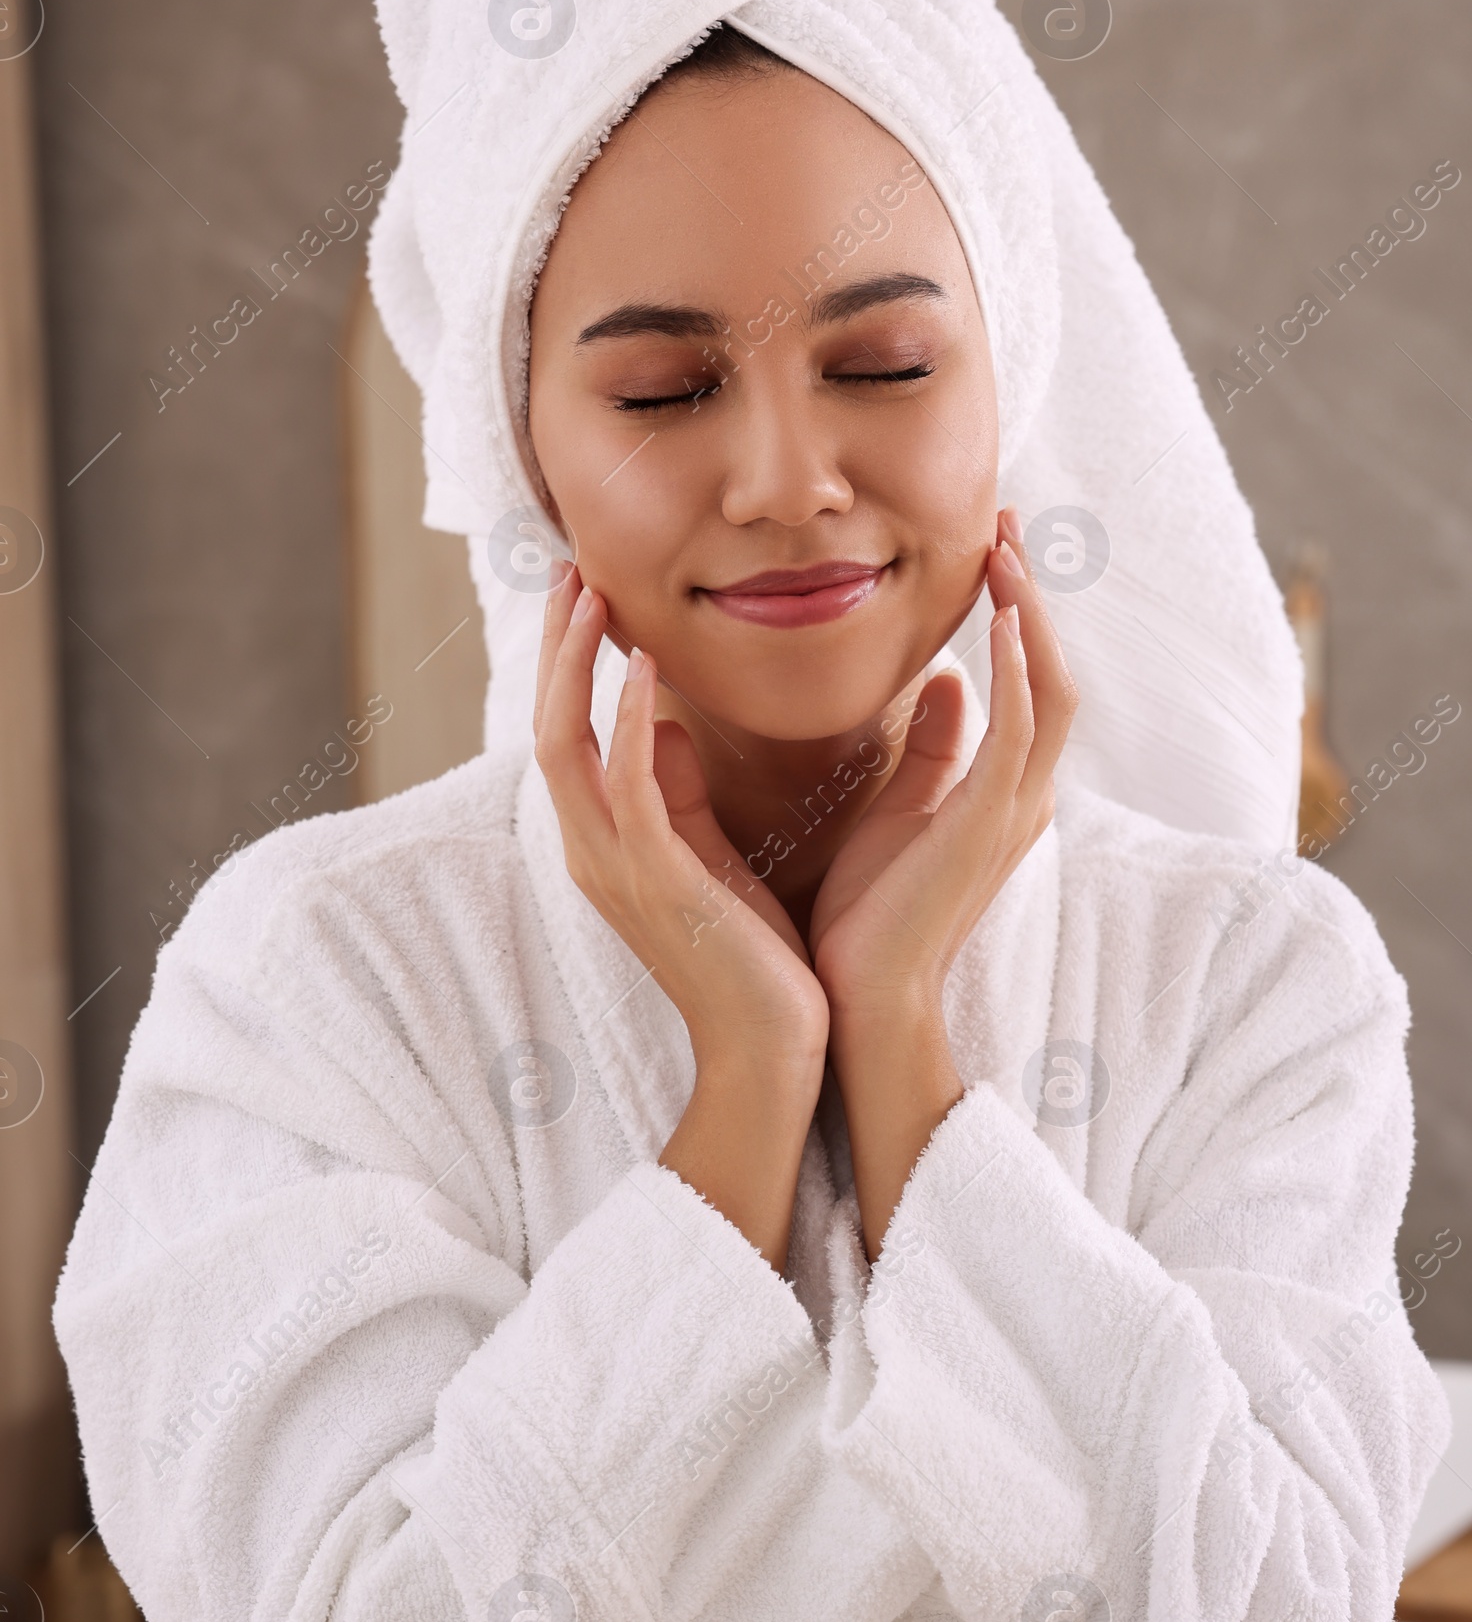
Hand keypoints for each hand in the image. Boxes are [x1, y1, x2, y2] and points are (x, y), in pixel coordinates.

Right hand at [535, 569, 828, 1265]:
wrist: (775, 1052)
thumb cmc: (756, 960)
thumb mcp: (711, 860)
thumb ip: (681, 794)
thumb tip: (667, 722)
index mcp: (608, 844)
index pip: (566, 732)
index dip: (568, 661)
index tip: (585, 591)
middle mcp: (594, 850)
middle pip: (545, 724)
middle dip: (554, 646)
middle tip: (568, 568)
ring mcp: (616, 867)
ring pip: (564, 743)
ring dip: (574, 664)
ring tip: (589, 594)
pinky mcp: (657, 882)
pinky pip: (626, 786)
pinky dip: (627, 721)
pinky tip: (641, 669)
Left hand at [809, 508, 1077, 1252]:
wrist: (859, 1001)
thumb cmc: (866, 917)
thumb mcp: (898, 812)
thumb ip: (927, 749)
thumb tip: (941, 680)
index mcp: (1000, 794)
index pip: (1028, 683)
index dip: (1017, 614)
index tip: (992, 546)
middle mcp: (1024, 797)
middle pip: (1055, 672)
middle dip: (1034, 595)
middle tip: (1009, 520)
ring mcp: (1017, 811)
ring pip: (1053, 689)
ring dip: (1032, 613)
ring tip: (1007, 544)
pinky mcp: (991, 824)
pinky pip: (1024, 726)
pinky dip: (1020, 663)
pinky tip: (1001, 610)